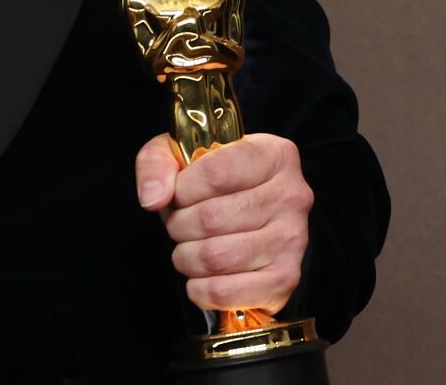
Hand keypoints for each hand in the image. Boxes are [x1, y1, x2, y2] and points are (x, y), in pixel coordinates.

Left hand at [136, 133, 312, 315]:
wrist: (253, 214)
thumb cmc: (216, 182)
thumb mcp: (181, 154)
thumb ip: (156, 163)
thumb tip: (153, 198)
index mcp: (273, 155)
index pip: (215, 173)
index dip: (182, 189)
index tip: (177, 194)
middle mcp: (291, 196)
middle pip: (211, 218)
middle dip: (178, 225)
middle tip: (180, 223)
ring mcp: (292, 240)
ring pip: (214, 257)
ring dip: (186, 257)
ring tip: (190, 246)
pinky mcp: (284, 279)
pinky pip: (224, 291)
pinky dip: (199, 288)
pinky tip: (202, 275)